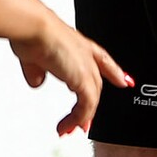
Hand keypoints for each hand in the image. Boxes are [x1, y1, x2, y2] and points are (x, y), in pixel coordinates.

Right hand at [11, 13, 132, 137]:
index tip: (123, 80)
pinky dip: (77, 118)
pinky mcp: (83, 80)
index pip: (102, 59)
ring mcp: (86, 67)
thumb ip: (37, 70)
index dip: (113, 71)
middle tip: (85, 121)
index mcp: (77, 44)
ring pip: (92, 97)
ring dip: (81, 116)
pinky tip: (69, 126)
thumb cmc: (33, 33)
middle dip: (91, 104)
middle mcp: (85, 54)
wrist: (35, 28)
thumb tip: (38, 82)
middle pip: (97, 83)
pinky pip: (86, 106)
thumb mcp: (33, 56)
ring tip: (71, 129)